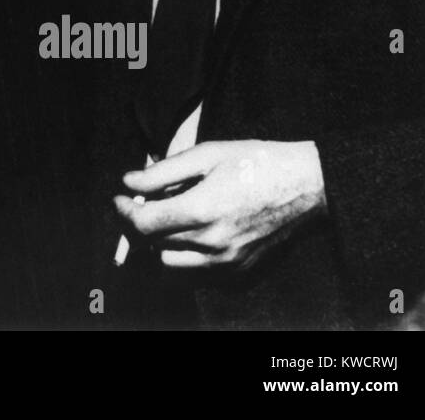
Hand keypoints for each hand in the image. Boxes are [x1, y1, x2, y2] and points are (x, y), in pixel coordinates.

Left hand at [113, 139, 326, 269]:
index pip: (144, 224)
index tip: (118, 198)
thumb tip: (129, 181)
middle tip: (143, 201)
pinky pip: (196, 271)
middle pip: (153, 243)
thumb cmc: (256, 161)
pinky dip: (183, 255)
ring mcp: (227, 260)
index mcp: (202, 210)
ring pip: (171, 263)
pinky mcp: (239, 269)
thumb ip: (163, 172)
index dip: (124, 212)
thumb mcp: (206, 154)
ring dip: (160, 243)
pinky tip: (190, 231)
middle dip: (140, 222)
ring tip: (167, 217)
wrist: (306, 185)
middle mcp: (212, 242)